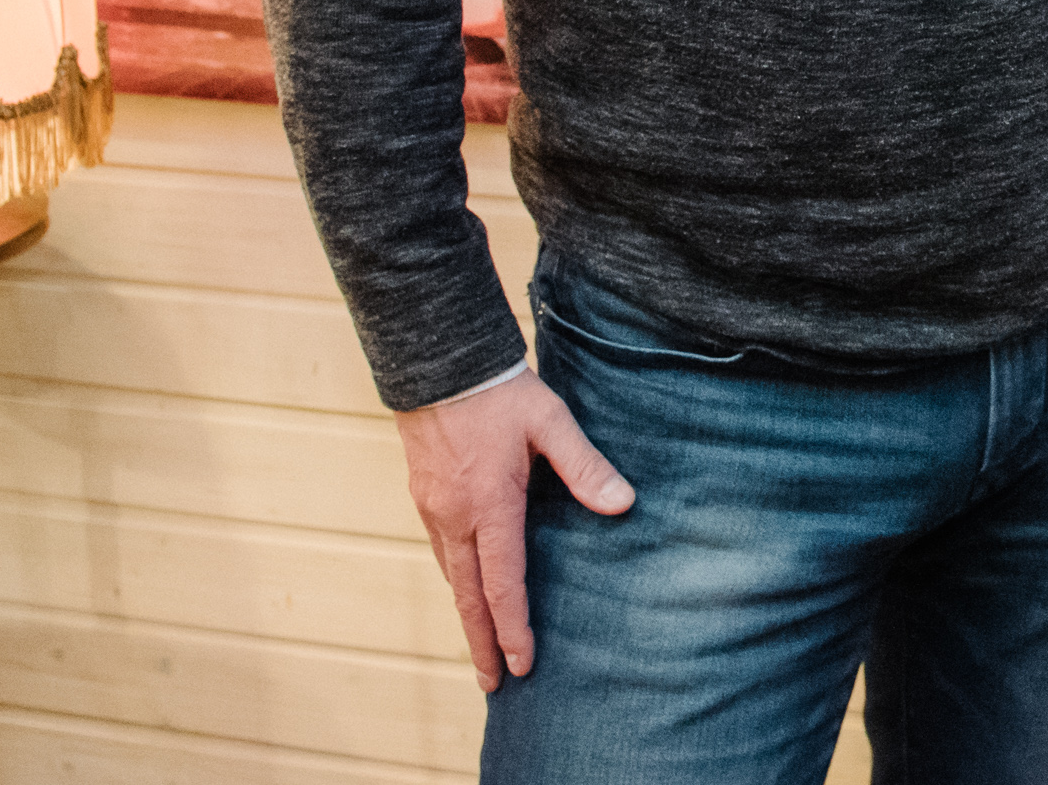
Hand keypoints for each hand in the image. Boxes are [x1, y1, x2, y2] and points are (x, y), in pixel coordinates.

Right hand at [395, 370, 632, 689]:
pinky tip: (466, 590)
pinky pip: (442, 555)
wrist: (436, 362)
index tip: (522, 664)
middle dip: (481, 643)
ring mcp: (434, 510)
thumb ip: (584, 465)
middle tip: (493, 685)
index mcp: (489, 507)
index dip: (514, 628)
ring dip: (467, 616)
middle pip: (469, 596)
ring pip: (452, 578)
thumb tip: (622, 504)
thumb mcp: (550, 421)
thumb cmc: (498, 391)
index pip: (503, 584)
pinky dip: (456, 584)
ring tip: (480, 649)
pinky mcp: (425, 498)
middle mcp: (456, 518)